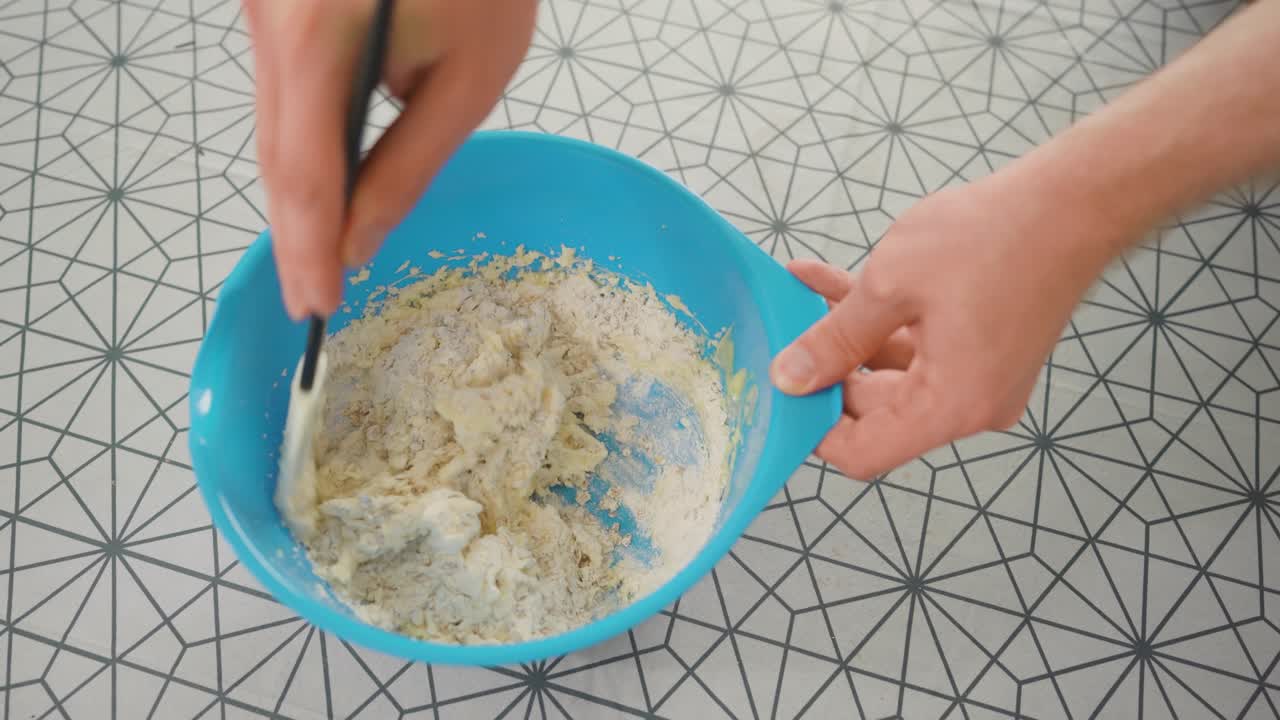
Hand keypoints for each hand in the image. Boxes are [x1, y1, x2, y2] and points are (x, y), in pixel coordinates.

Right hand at [244, 0, 536, 319]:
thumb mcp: (466, 79)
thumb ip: (407, 165)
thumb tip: (359, 241)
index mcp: (317, 34)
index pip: (305, 172)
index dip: (309, 248)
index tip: (316, 308)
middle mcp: (271, 19)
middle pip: (277, 153)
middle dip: (298, 235)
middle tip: (312, 302)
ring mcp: (263, 8)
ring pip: (272, 126)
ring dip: (299, 198)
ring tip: (319, 264)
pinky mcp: (273, 7)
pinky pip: (281, 96)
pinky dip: (304, 151)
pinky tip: (324, 194)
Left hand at [769, 172, 1121, 479]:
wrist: (1071, 203)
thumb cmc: (993, 239)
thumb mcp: (890, 288)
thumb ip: (834, 340)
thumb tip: (791, 380)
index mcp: (950, 406)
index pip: (864, 453)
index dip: (815, 429)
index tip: (782, 393)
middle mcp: (970, 406)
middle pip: (875, 414)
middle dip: (825, 373)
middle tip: (783, 337)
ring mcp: (979, 379)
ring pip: (890, 372)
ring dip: (845, 337)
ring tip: (801, 295)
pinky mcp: (982, 351)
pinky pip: (916, 348)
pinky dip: (877, 322)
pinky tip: (830, 282)